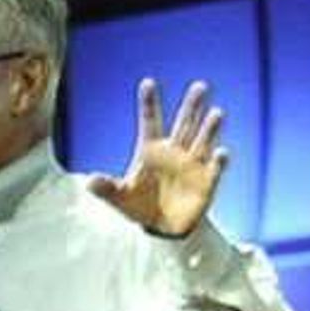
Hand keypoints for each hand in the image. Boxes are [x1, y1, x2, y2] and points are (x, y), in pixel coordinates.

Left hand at [86, 76, 230, 237]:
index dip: (148, 103)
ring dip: (210, 128)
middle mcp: (174, 152)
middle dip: (192, 106)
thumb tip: (88, 181)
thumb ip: (106, 188)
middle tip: (200, 86)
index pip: (150, 121)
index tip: (147, 82)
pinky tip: (221, 152)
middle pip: (184, 124)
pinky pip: (215, 167)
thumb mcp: (120, 198)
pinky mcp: (207, 180)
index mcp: (151, 150)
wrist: (162, 227)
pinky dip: (219, 160)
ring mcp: (192, 164)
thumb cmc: (140, 206)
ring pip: (203, 140)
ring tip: (216, 113)